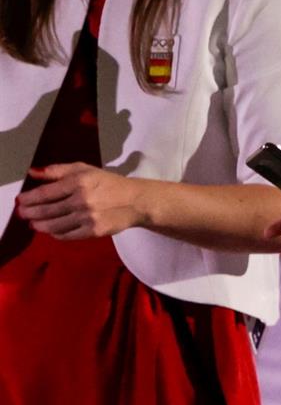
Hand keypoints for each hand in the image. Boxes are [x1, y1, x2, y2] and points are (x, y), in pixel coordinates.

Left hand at [15, 164, 148, 238]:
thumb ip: (58, 170)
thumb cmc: (109, 183)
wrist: (136, 201)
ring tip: (33, 224)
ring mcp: (88, 218)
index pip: (46, 193)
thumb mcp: (85, 169)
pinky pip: (67, 235)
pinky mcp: (94, 231)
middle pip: (47, 210)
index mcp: (79, 182)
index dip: (29, 198)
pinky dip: (56, 233)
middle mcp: (82, 200)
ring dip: (40, 225)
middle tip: (23, 214)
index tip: (20, 201)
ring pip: (55, 225)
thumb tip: (33, 173)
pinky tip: (51, 230)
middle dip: (31, 213)